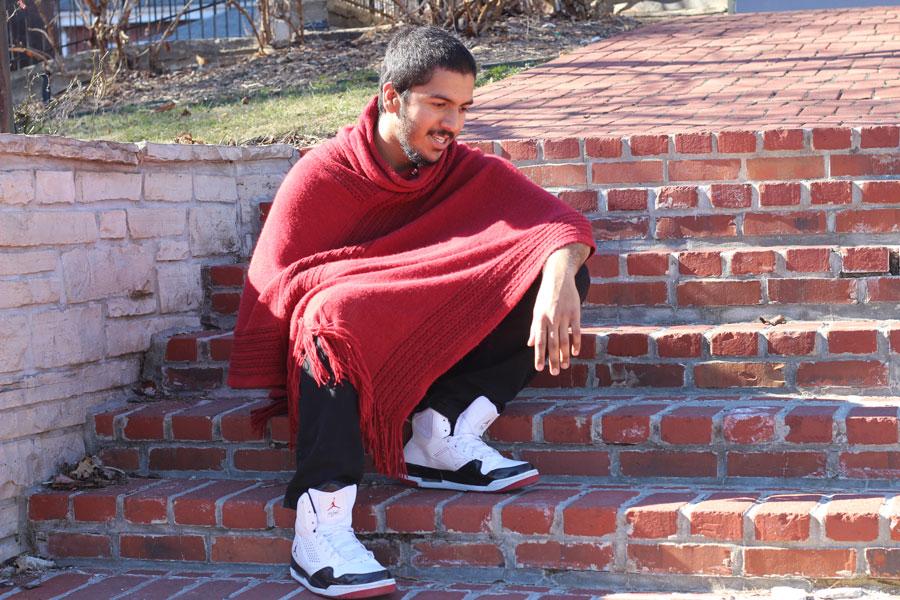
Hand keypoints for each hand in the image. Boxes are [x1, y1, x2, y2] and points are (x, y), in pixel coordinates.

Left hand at [527, 244, 588, 374]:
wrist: (558, 276)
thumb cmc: (545, 295)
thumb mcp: (536, 310)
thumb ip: (534, 328)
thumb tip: (530, 344)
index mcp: (539, 318)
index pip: (539, 341)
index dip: (539, 355)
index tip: (539, 368)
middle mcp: (551, 318)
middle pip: (553, 343)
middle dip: (553, 359)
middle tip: (555, 373)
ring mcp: (564, 315)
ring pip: (565, 339)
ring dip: (565, 354)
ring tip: (565, 366)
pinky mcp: (575, 312)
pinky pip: (576, 330)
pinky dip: (576, 342)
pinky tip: (575, 352)